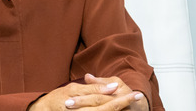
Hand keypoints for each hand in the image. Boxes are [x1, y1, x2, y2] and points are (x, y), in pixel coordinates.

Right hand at [28, 74, 145, 110]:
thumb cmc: (57, 100)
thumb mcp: (74, 90)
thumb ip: (93, 89)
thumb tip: (113, 86)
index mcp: (85, 105)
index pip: (108, 102)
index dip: (123, 99)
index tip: (136, 94)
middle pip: (109, 110)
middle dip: (125, 104)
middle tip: (138, 98)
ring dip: (118, 109)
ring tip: (131, 103)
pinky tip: (117, 108)